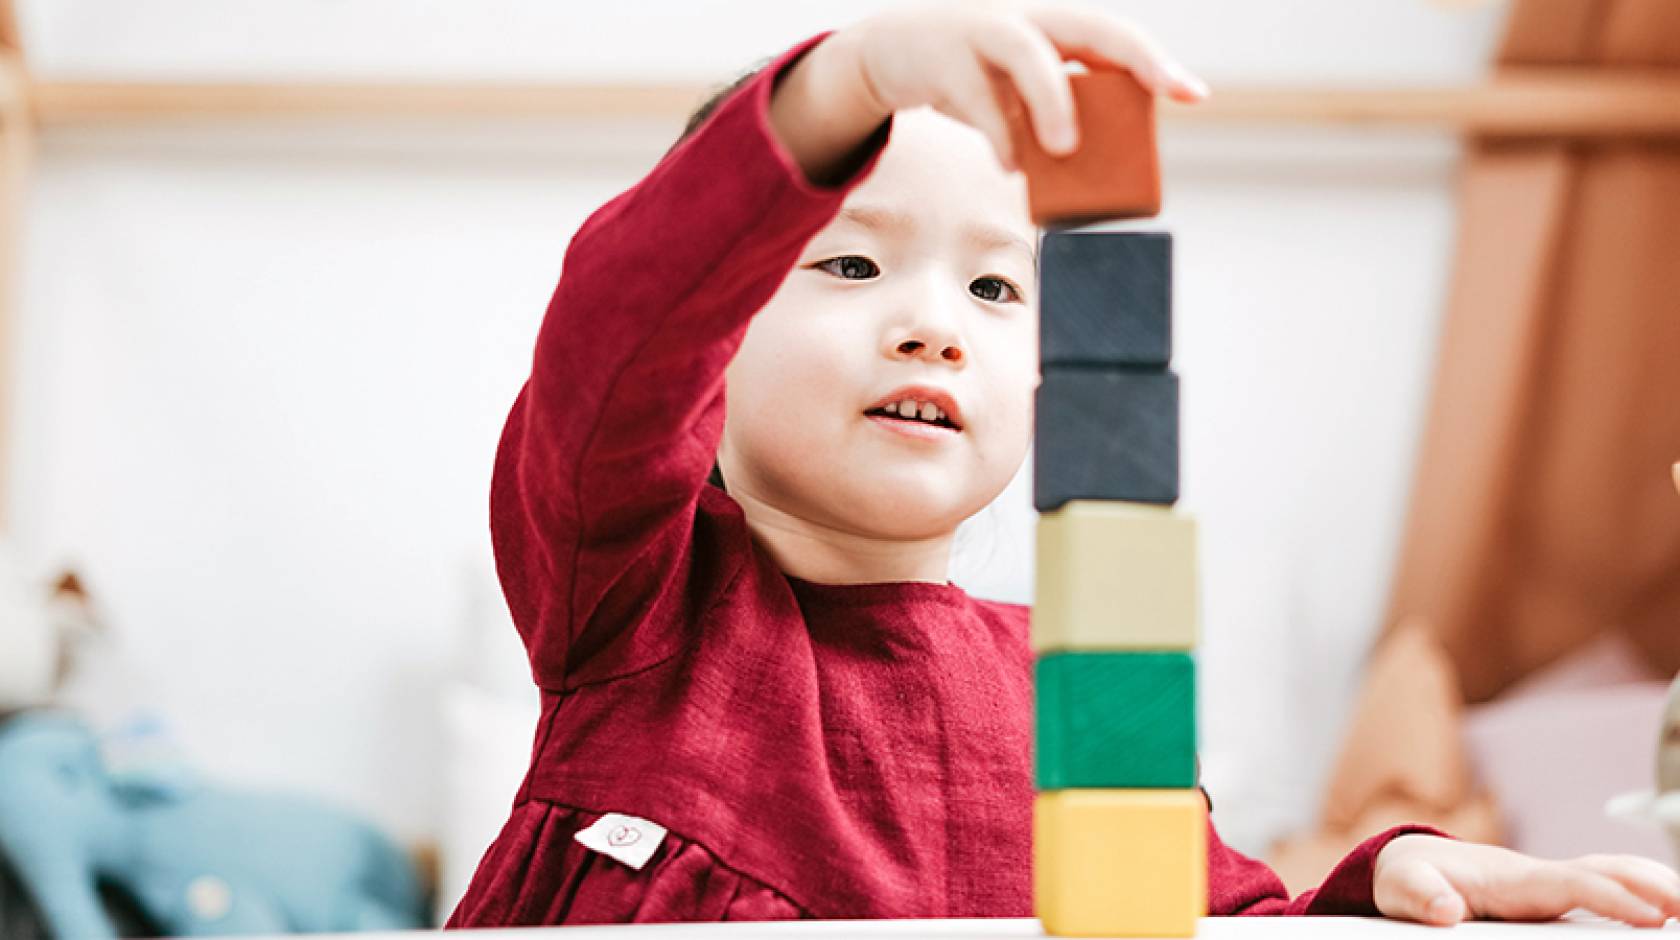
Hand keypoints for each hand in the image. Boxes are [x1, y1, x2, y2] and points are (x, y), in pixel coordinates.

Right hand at [770, 3, 1206, 180]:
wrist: (891, 52)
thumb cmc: (971, 74)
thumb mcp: (1016, 89)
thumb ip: (1051, 115)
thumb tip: (1089, 169)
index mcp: (1052, 25)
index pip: (1115, 35)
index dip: (1155, 61)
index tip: (1193, 95)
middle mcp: (1025, 18)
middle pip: (1089, 25)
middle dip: (1134, 57)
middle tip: (1163, 95)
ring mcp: (981, 32)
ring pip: (1028, 52)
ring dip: (1053, 99)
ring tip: (1065, 149)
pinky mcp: (943, 59)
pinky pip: (977, 98)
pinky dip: (998, 135)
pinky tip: (1012, 166)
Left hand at [1373, 834, 1679, 927]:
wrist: (1411, 865)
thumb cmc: (1410, 877)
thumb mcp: (1403, 888)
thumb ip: (1421, 897)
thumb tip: (1445, 910)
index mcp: (1511, 878)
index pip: (1572, 884)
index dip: (1612, 897)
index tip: (1651, 916)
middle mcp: (1538, 877)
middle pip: (1607, 872)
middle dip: (1651, 886)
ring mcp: (1549, 884)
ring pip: (1612, 875)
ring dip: (1653, 885)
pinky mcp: (1552, 895)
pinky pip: (1603, 886)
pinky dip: (1638, 891)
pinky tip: (1663, 909)